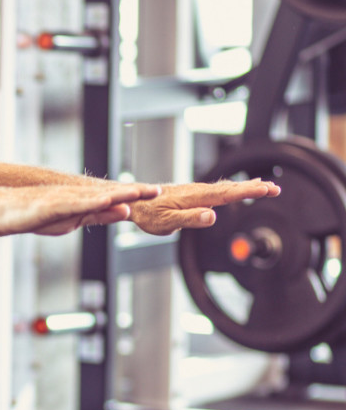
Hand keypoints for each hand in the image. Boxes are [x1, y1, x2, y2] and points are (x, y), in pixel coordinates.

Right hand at [11, 182, 161, 235]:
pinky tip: (106, 201)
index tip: (157, 194)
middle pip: (109, 193)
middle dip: (134, 192)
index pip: (114, 198)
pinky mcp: (51, 206)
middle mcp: (77, 196)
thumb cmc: (35, 215)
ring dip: (117, 194)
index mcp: (83, 201)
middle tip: (158, 191)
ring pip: (95, 197)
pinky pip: (74, 204)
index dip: (136, 195)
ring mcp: (64, 199)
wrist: (2, 209)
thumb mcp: (74, 219)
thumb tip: (125, 211)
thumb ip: (99, 215)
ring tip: (139, 193)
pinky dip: (92, 202)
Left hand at [129, 178, 279, 235]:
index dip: (249, 192)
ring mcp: (195, 191)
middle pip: (231, 189)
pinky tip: (238, 189)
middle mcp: (198, 191)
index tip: (268, 189)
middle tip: (276, 188)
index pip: (227, 194)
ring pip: (225, 188)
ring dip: (246, 187)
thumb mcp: (167, 222)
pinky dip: (233, 188)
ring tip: (266, 187)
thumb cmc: (148, 215)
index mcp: (196, 197)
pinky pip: (217, 190)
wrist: (133, 202)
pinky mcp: (192, 193)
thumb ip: (190, 219)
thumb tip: (212, 216)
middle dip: (254, 188)